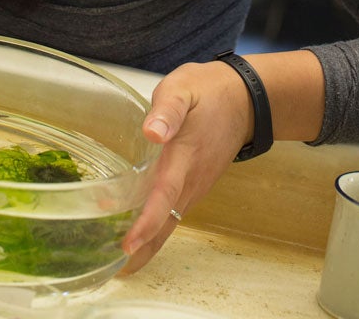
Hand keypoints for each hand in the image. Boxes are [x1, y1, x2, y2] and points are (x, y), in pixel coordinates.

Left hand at [120, 60, 252, 273]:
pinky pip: (174, 213)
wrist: (244, 100)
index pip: (164, 194)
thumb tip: (153, 131)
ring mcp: (195, 184)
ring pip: (170, 222)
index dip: (146, 221)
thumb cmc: (207, 92)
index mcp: (184, 154)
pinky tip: (139, 237)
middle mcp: (191, 178)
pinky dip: (157, 231)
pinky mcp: (194, 184)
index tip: (127, 244)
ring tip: (119, 264)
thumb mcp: (184, 88)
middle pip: (166, 222)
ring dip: (149, 244)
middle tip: (114, 270)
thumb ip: (168, 109)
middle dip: (143, 249)